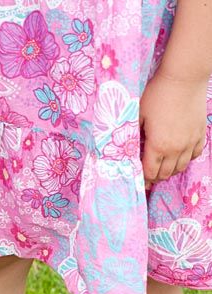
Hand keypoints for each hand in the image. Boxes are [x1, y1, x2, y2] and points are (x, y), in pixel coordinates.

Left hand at [139, 68, 207, 189]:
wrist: (184, 77)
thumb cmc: (157, 94)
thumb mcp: (139, 115)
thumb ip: (135, 136)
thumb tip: (130, 150)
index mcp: (157, 146)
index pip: (150, 172)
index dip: (144, 179)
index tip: (140, 180)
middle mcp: (175, 149)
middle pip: (165, 174)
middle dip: (156, 177)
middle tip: (150, 175)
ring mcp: (189, 142)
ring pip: (181, 167)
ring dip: (171, 170)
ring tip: (163, 167)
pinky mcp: (200, 134)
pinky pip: (195, 155)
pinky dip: (187, 159)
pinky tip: (180, 155)